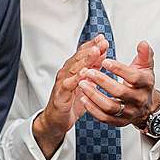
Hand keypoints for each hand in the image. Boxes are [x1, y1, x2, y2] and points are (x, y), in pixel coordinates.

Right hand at [33, 36, 107, 157]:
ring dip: (85, 60)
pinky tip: (84, 75)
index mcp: (73, 70)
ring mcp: (62, 83)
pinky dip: (76, 79)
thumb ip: (92, 68)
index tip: (103, 39)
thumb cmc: (71, 102)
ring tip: (95, 52)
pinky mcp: (60, 95)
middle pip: (78, 57)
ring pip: (73, 68)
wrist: (56, 120)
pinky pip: (68, 86)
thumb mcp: (86, 83)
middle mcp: (66, 74)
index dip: (92, 45)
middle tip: (101, 42)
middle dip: (91, 49)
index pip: (82, 54)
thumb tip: (103, 54)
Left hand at [80, 41, 156, 128]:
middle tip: (87, 72)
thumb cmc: (141, 83)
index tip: (104, 61)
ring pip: (110, 107)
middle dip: (102, 81)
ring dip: (94, 95)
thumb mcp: (145, 67)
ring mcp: (129, 112)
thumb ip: (144, 54)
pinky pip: (105, 118)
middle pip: (119, 92)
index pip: (133, 77)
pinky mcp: (120, 122)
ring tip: (82, 84)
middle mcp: (138, 100)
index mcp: (145, 84)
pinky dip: (93, 110)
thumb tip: (143, 43)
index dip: (118, 69)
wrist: (146, 106)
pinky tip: (83, 99)